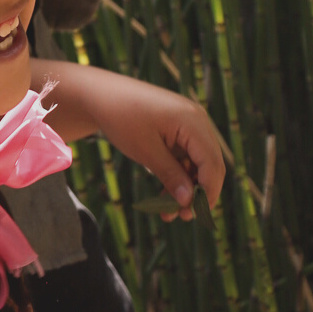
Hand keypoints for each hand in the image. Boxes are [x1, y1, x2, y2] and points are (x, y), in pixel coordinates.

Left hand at [82, 70, 224, 217]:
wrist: (100, 94)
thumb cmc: (121, 117)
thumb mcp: (145, 150)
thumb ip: (170, 174)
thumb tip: (189, 201)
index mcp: (193, 121)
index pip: (212, 164)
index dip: (208, 193)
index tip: (194, 215)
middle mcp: (197, 120)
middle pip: (210, 164)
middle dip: (199, 193)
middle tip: (183, 217)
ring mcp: (189, 124)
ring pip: (198, 163)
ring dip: (187, 187)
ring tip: (169, 212)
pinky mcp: (178, 129)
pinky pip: (186, 156)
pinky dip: (178, 175)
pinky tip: (165, 195)